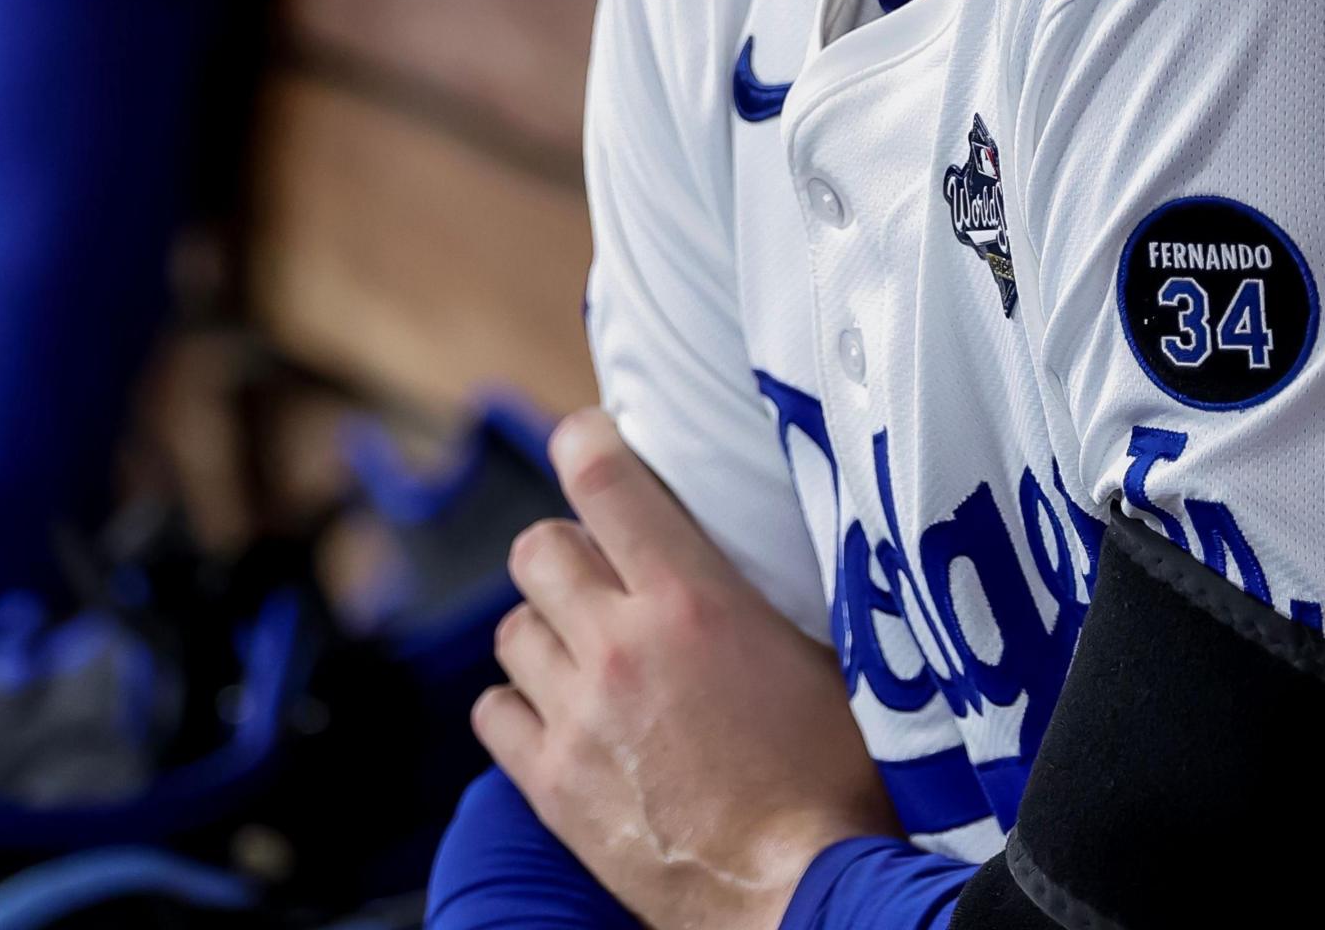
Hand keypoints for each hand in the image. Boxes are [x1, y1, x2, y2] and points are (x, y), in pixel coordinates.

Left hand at [480, 409, 894, 929]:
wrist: (794, 892)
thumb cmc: (830, 784)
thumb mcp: (822, 661)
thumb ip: (764, 596)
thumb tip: (751, 546)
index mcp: (691, 603)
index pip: (605, 480)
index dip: (586, 444)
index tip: (588, 441)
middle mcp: (619, 646)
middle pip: (538, 548)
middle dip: (566, 550)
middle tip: (599, 574)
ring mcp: (576, 715)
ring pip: (512, 629)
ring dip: (544, 630)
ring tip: (583, 653)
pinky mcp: (551, 782)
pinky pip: (494, 712)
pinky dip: (518, 706)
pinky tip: (558, 716)